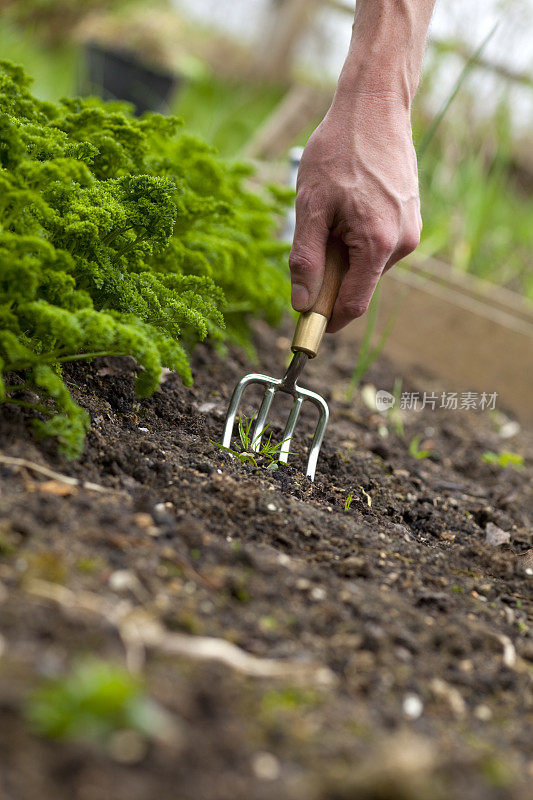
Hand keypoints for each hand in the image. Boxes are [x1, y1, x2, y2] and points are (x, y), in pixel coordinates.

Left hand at [289, 93, 421, 332]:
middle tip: (308, 250)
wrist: (375, 107)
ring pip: (368, 266)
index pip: (353, 305)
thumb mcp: (310, 206)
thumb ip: (306, 259)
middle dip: (332, 281)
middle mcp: (403, 244)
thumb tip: (300, 302)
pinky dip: (357, 242)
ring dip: (344, 257)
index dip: (327, 320)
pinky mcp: (411, 220)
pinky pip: (377, 247)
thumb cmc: (339, 151)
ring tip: (330, 215)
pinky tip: (347, 209)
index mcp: (378, 244)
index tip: (304, 325)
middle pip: (360, 286)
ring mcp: (411, 231)